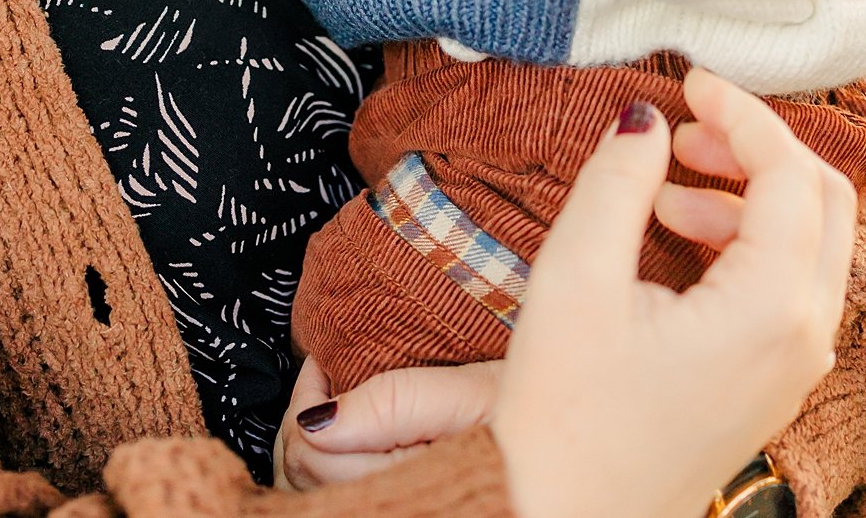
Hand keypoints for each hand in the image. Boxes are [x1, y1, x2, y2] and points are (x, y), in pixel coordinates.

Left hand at [275, 353, 501, 489]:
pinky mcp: (402, 503)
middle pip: (306, 480)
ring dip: (315, 443)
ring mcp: (396, 507)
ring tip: (336, 400)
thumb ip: (390, 406)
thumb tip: (315, 420)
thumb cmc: (523, 409)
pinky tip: (351, 430)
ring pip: (318, 492)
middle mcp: (396, 507)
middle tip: (324, 377)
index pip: (314, 456)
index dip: (306, 400)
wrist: (562, 433)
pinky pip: (343, 494)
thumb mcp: (462, 394)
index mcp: (408, 487)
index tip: (324, 363)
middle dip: (304, 422)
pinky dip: (331, 461)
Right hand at [493, 67, 855, 517]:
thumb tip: (646, 119)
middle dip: (758, 148)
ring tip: (663, 187)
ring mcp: (794, 364)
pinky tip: (672, 236)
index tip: (689, 82)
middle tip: (686, 129)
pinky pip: (787, 282)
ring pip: (809, 242)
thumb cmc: (570, 416)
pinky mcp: (771, 378)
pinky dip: (743, 237)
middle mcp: (804, 336)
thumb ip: (617, 182)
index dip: (743, 113)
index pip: (791, 174)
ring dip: (747, 193)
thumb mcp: (575, 279)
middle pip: (824, 202)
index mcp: (769, 309)